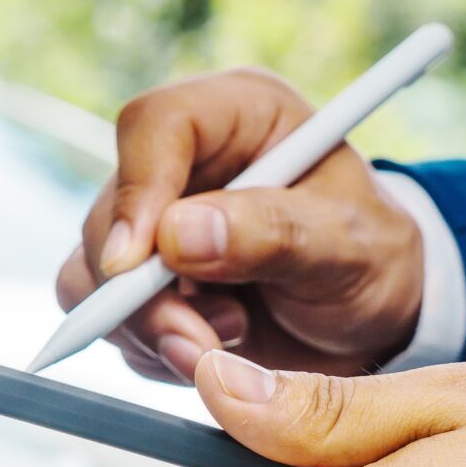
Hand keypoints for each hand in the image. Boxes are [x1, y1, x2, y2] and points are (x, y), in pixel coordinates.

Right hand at [55, 68, 426, 383]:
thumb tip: (176, 235)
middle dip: (144, 293)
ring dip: (149, 328)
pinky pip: (110, 323)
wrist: (372, 317)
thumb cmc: (372, 257)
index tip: (137, 263)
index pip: (155, 125)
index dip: (136, 191)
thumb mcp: (348, 243)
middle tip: (200, 338)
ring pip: (92, 275)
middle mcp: (183, 164)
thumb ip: (273, 232)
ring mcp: (154, 225)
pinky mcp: (141, 284)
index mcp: (236, 115)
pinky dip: (153, 350)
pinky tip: (215, 351)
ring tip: (232, 341)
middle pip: (109, 214)